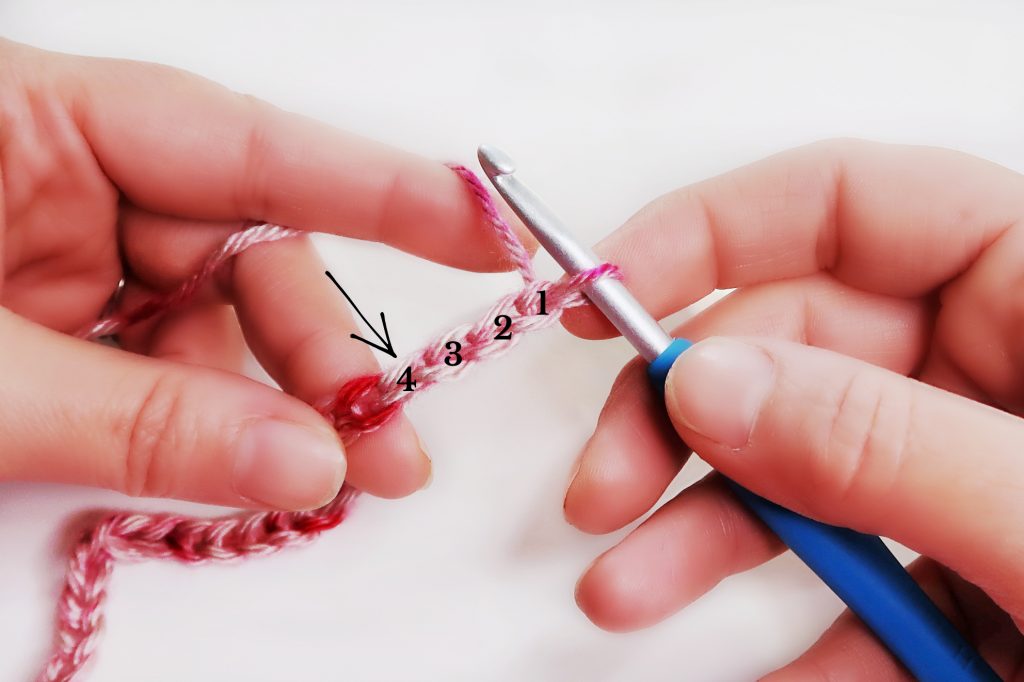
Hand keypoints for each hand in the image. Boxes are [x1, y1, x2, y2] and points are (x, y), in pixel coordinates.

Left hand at [0, 39, 528, 510]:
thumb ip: (138, 420)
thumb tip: (304, 462)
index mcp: (33, 124)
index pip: (245, 147)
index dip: (378, 190)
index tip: (484, 232)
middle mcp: (62, 182)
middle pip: (241, 253)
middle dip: (319, 354)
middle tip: (380, 442)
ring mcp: (57, 259)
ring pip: (211, 325)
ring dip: (272, 408)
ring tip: (324, 477)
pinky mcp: (53, 332)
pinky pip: (161, 372)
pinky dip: (209, 427)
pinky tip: (250, 469)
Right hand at [561, 139, 1023, 677]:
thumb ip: (887, 444)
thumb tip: (707, 379)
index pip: (856, 202)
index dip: (716, 230)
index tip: (607, 291)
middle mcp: (1006, 364)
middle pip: (798, 342)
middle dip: (683, 418)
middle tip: (606, 489)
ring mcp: (980, 470)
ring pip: (806, 464)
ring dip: (708, 532)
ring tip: (626, 589)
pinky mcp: (975, 566)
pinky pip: (864, 575)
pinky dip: (805, 633)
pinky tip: (763, 677)